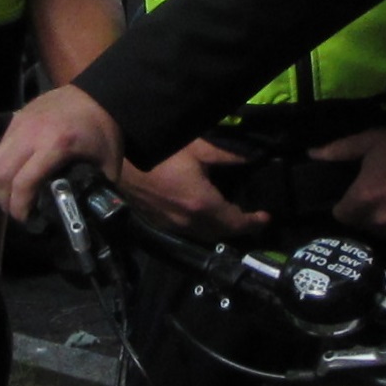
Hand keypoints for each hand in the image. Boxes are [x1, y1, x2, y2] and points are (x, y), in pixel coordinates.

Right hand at [0, 85, 122, 222]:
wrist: (98, 93)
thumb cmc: (103, 129)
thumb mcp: (108, 162)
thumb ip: (97, 188)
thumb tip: (90, 213)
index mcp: (56, 145)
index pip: (24, 182)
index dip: (20, 206)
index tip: (26, 220)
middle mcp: (32, 134)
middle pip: (1, 174)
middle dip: (3, 200)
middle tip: (14, 212)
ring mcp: (20, 125)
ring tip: (5, 200)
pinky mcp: (15, 120)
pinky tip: (6, 180)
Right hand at [117, 138, 269, 239]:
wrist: (118, 158)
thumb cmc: (160, 149)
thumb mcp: (199, 149)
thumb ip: (229, 156)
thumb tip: (256, 158)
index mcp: (202, 205)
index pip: (237, 223)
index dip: (254, 222)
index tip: (266, 217)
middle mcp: (189, 223)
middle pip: (221, 234)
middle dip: (239, 228)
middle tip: (251, 218)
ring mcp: (172, 225)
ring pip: (204, 235)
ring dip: (220, 230)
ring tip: (231, 217)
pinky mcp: (158, 223)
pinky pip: (188, 231)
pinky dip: (202, 227)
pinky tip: (204, 215)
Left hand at [311, 112, 385, 239]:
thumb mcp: (371, 141)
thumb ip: (338, 150)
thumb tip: (312, 154)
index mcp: (363, 200)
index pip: (340, 216)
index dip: (344, 204)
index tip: (353, 194)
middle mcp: (381, 221)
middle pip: (362, 224)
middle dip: (365, 212)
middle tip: (377, 191)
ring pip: (384, 230)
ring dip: (385, 219)